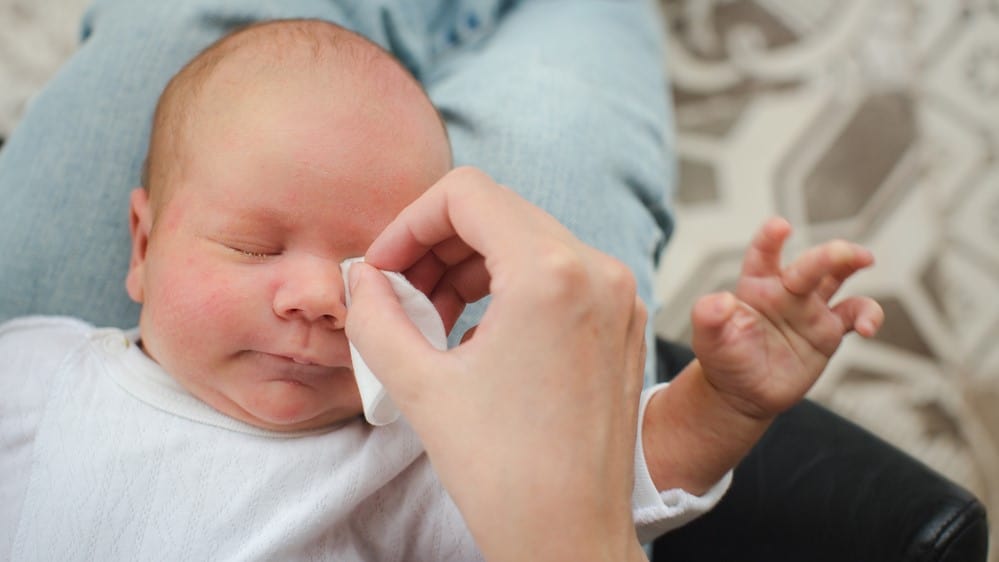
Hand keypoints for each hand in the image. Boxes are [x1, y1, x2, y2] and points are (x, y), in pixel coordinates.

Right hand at [345, 167, 647, 560]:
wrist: (570, 537)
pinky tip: (476, 334)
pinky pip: (558, 274)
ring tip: (431, 320)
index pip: (466, 193)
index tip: (383, 267)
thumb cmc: (505, 473)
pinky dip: (509, 286)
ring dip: (470, 266)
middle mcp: (597, 271)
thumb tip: (361, 278)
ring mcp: (618, 297)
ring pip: (528, 240)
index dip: (409, 222)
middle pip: (499, 212)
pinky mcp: (622, 323)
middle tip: (399, 296)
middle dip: (436, 246)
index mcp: (550, 273)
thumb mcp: (418, 385)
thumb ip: (375, 315)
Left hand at [692, 217, 883, 419]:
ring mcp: (809, 308)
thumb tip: (720, 300)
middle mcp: (785, 290)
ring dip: (851, 263)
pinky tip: (868, 328)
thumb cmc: (723, 358)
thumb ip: (708, 316)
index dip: (770, 239)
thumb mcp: (708, 339)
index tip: (779, 226)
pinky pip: (855, 314)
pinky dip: (868, 315)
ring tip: (865, 259)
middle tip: (844, 252)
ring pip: (836, 276)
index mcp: (755, 285)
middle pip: (809, 264)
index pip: (763, 255)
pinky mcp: (828, 330)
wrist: (742, 392)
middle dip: (827, 254)